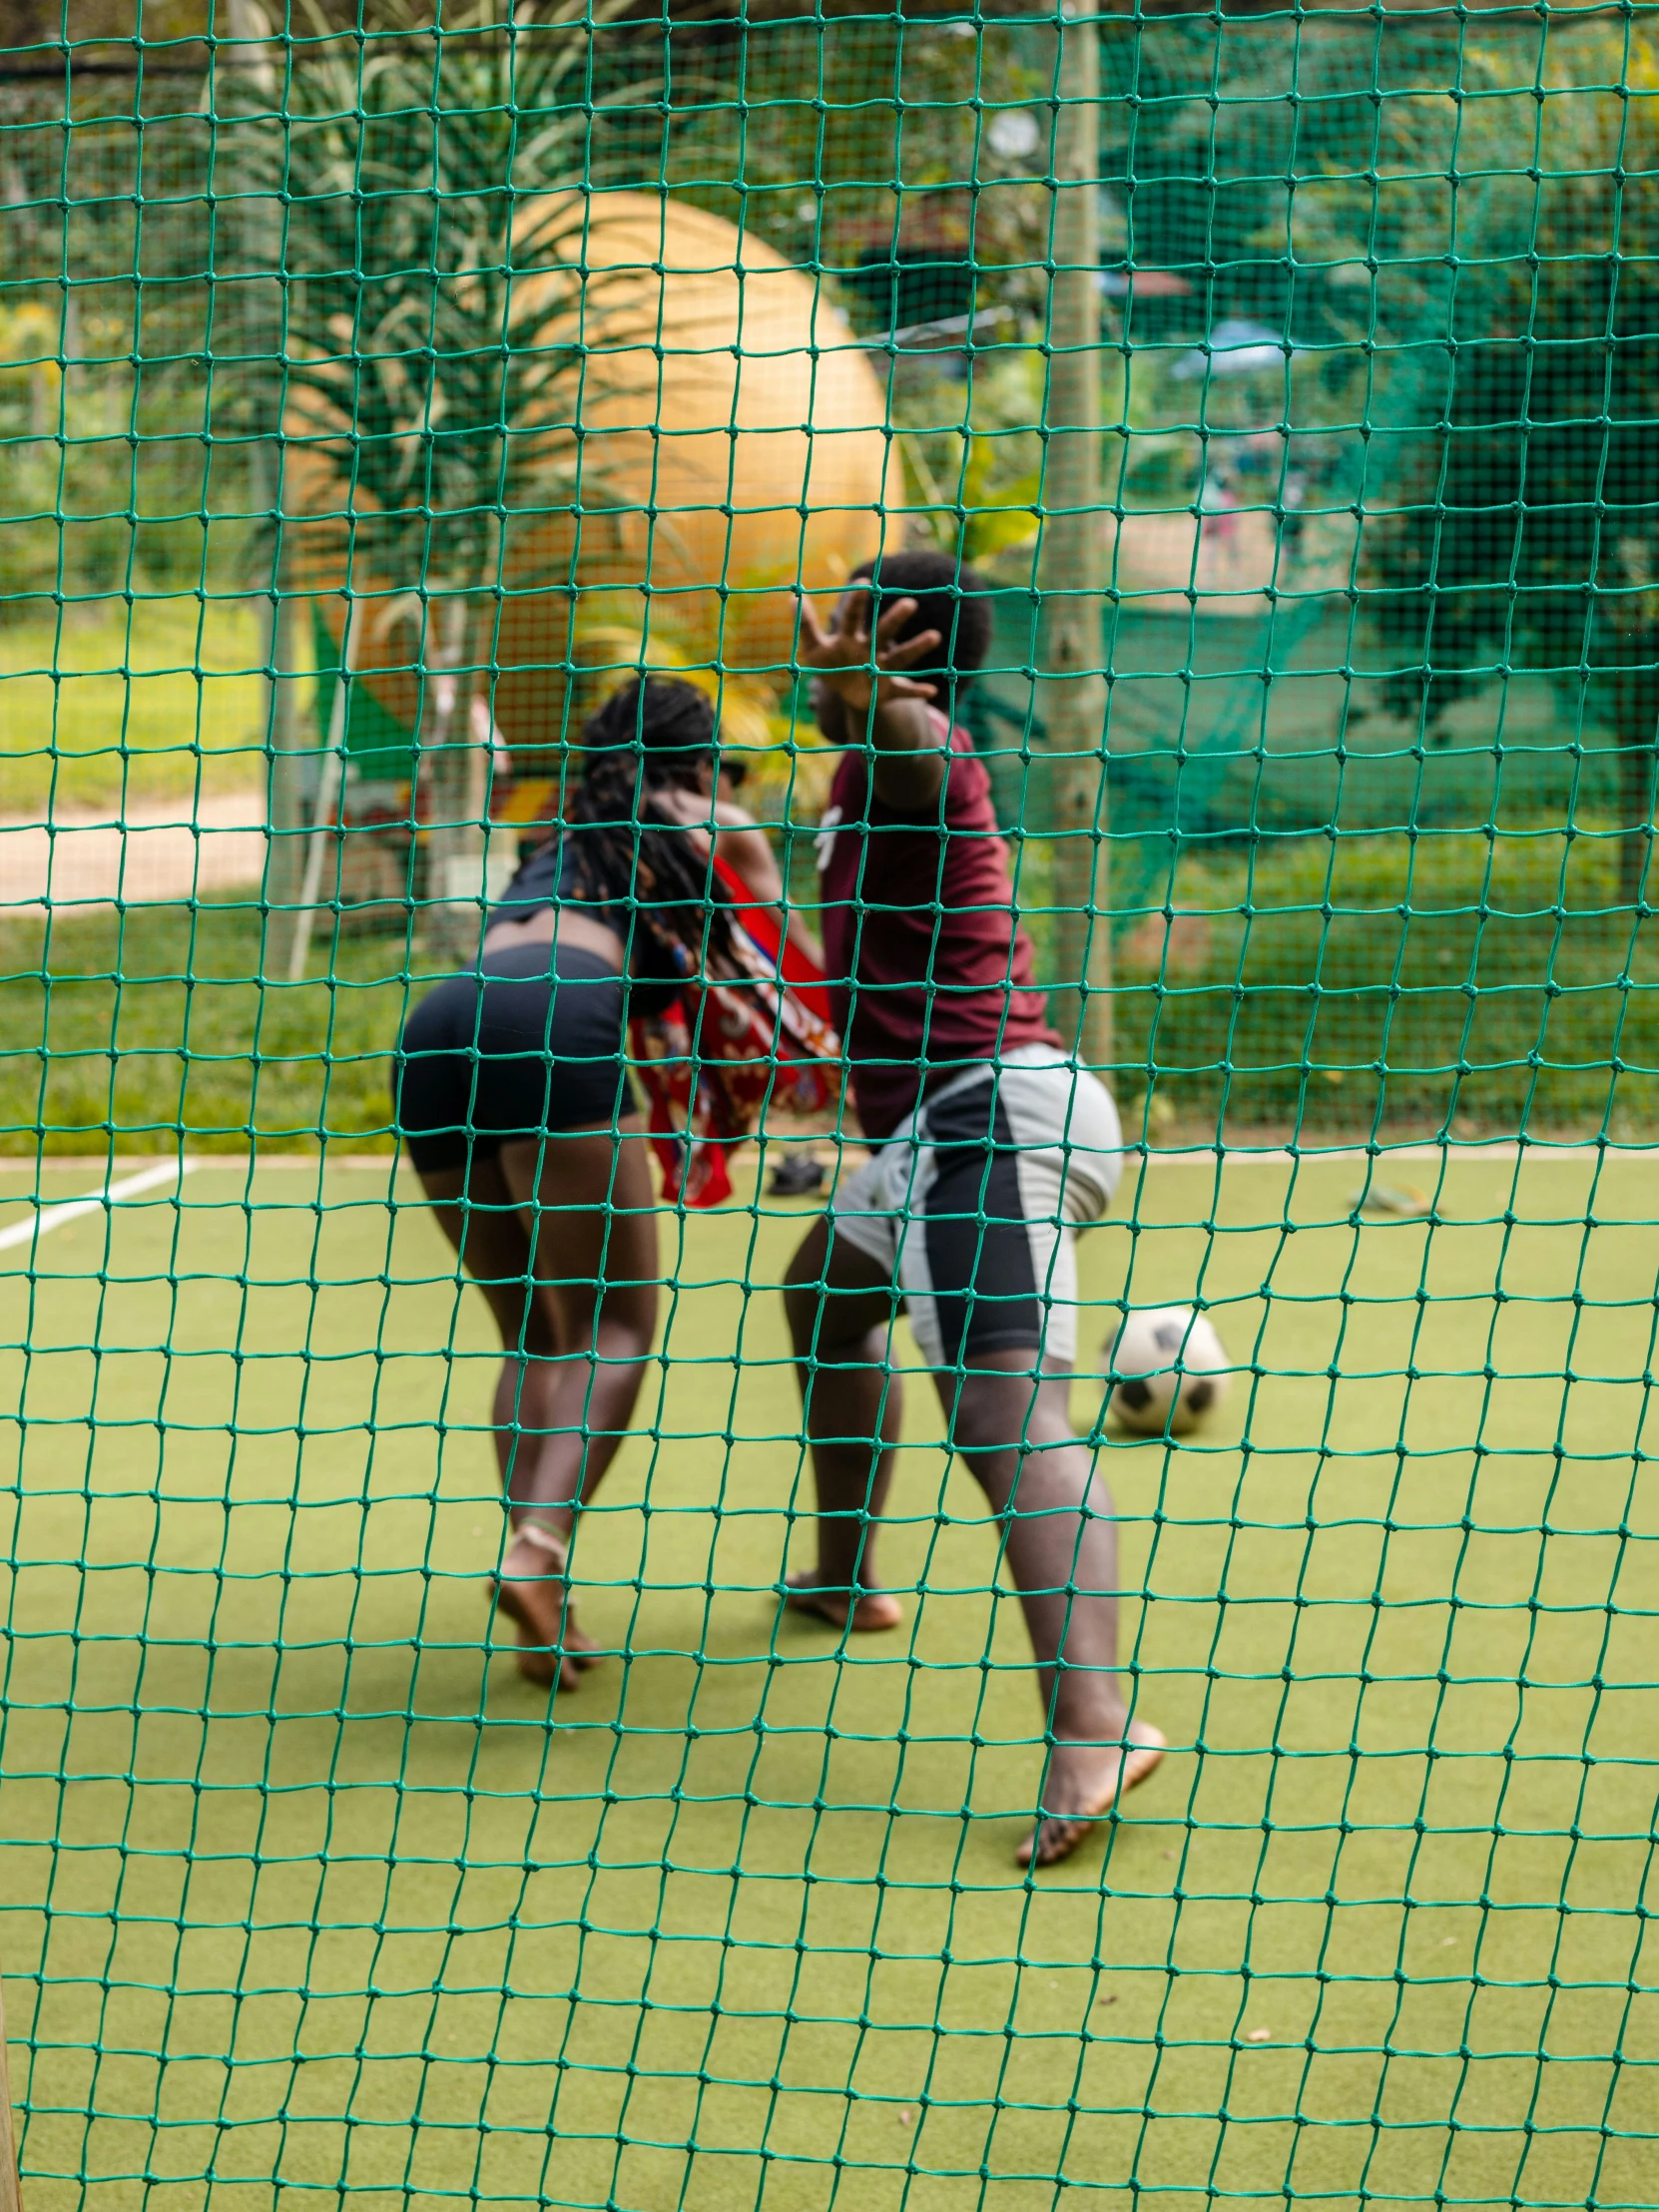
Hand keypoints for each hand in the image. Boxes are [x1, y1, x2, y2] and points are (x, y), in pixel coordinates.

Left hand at [795, 587, 940, 713]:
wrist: (848, 695)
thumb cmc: (832, 666)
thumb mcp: (814, 649)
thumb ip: (805, 626)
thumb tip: (794, 599)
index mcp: (851, 639)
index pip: (853, 618)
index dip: (856, 602)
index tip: (863, 581)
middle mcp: (871, 651)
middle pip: (883, 633)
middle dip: (895, 620)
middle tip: (910, 603)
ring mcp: (882, 671)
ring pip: (900, 658)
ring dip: (916, 647)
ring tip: (934, 636)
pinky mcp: (888, 692)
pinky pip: (904, 691)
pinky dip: (917, 692)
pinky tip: (931, 691)